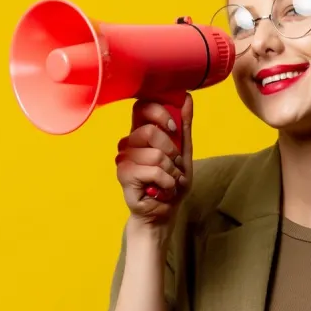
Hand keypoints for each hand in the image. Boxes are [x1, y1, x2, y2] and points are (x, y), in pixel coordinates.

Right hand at [115, 95, 193, 229]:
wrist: (164, 212)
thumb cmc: (171, 183)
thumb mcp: (184, 153)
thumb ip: (184, 126)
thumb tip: (186, 98)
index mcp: (142, 133)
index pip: (142, 107)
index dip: (160, 113)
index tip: (173, 128)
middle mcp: (129, 142)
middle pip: (150, 131)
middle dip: (172, 152)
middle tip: (174, 166)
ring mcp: (124, 158)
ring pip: (156, 155)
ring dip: (172, 172)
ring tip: (169, 182)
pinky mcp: (124, 175)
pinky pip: (154, 171)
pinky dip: (167, 183)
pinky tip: (163, 190)